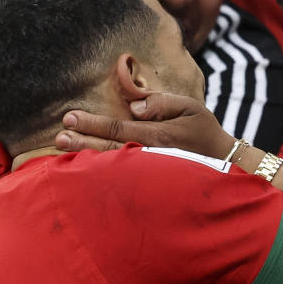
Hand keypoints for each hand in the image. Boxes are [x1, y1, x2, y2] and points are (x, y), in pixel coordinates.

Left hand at [55, 89, 235, 158]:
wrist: (224, 164)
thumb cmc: (205, 132)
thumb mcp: (190, 107)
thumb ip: (162, 102)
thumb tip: (134, 106)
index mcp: (157, 135)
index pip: (117, 128)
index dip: (92, 123)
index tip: (69, 118)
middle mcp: (149, 156)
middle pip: (109, 150)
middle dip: (82, 143)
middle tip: (58, 138)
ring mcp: (148, 172)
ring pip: (112, 165)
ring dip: (86, 158)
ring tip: (62, 153)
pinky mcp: (149, 181)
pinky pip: (122, 176)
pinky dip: (101, 172)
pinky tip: (84, 170)